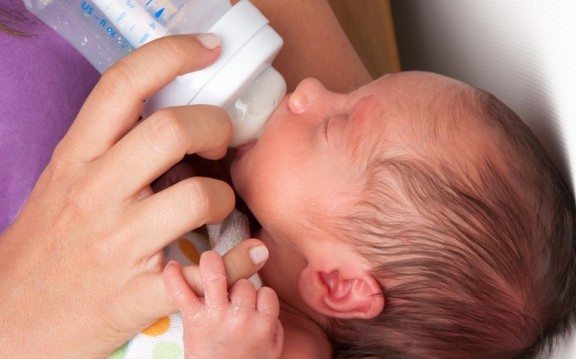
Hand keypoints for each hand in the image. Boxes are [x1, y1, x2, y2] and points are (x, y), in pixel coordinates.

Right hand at [0, 34, 260, 356]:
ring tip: (221, 204)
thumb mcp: (63, 180)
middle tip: (223, 137)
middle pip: (173, 130)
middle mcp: (95, 192)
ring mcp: (118, 243)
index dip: (172, 55)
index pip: (124, 85)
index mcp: (76, 158)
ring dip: (227, 195)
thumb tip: (167, 114)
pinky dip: (243, 259)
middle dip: (217, 124)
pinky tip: (250, 252)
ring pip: (200, 195)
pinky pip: (211, 269)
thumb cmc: (46, 243)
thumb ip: (109, 147)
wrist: (13, 318)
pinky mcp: (139, 292)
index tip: (208, 49)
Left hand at [164, 251, 283, 358]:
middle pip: (243, 283)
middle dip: (237, 285)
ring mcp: (216, 317)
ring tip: (209, 259)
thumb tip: (267, 303)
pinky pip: (182, 293)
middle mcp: (241, 318)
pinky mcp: (193, 320)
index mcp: (262, 325)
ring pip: (218, 275)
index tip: (250, 302)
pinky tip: (172, 266)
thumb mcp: (271, 350)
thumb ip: (273, 325)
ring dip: (213, 266)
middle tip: (229, 294)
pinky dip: (174, 278)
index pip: (266, 293)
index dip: (258, 294)